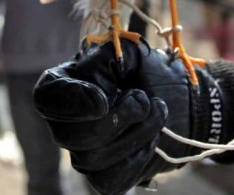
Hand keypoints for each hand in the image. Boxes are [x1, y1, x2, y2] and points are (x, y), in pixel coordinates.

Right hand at [33, 40, 233, 194]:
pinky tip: (150, 140)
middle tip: (144, 99)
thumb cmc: (153, 73)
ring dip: (136, 134)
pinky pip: (109, 181)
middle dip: (117, 119)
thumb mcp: (131, 53)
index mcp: (64, 83)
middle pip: (69, 135)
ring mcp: (81, 152)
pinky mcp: (103, 176)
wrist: (187, 102)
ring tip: (155, 112)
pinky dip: (138, 160)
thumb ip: (107, 59)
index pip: (47, 97)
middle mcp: (64, 120)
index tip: (103, 102)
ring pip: (92, 159)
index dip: (71, 102)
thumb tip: (96, 90)